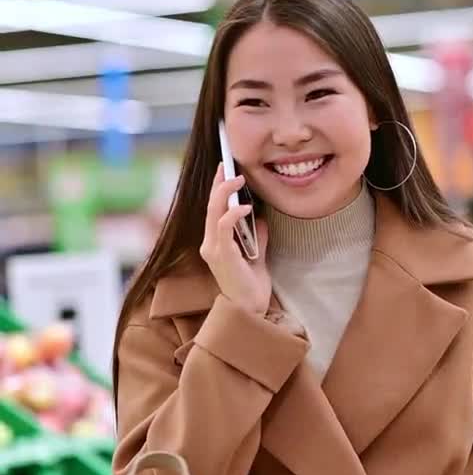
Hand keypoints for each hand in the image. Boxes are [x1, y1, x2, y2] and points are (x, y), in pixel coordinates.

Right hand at [200, 164, 271, 315]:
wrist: (251, 308)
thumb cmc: (252, 284)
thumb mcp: (256, 254)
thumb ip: (256, 236)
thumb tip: (261, 217)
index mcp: (215, 243)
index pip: (212, 210)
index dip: (217, 188)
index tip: (224, 170)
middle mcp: (209, 244)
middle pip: (210, 206)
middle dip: (218, 183)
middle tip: (228, 166)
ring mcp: (213, 249)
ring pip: (213, 212)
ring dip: (225, 193)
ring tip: (238, 179)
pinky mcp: (221, 255)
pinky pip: (224, 227)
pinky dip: (233, 214)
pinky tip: (245, 206)